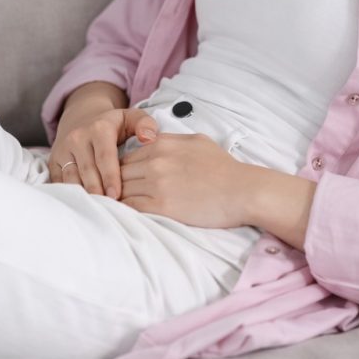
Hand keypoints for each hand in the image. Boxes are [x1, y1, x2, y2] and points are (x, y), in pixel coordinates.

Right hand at [49, 106, 158, 199]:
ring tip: (96, 211)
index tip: (116, 194)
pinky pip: (60, 182)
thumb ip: (145, 124)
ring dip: (84, 195)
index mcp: (99, 128)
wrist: (82, 119)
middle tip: (110, 209)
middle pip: (88, 170)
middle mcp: (77, 138)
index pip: (105, 157)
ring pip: (72, 178)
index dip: (110, 177)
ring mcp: (63, 150)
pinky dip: (71, 195)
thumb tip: (149, 138)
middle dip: (98, 191)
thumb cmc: (113, 125)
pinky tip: (82, 207)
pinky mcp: (53, 162)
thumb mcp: (131, 117)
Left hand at [118, 132, 249, 229]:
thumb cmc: (223, 168)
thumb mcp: (196, 141)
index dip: (123, 172)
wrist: (242, 190)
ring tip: (117, 210)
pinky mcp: (161, 206)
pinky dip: (125, 212)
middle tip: (116, 198)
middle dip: (116, 186)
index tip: (125, 183)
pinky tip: (125, 217)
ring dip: (119, 200)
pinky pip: (131, 208)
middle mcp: (156, 161)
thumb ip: (170, 140)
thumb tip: (153, 143)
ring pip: (121, 191)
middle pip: (120, 174)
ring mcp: (157, 183)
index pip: (126, 157)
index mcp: (161, 144)